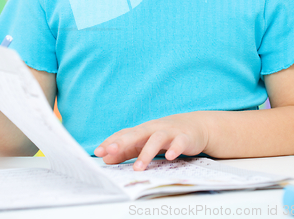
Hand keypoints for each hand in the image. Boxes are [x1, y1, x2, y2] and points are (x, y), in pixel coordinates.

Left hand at [94, 112, 208, 170]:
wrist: (195, 126)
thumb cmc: (166, 135)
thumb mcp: (145, 142)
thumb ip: (127, 150)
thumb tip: (106, 158)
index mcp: (143, 130)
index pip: (124, 134)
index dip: (111, 142)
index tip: (98, 152)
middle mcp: (154, 129)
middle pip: (136, 134)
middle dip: (122, 142)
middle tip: (109, 152)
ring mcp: (169, 132)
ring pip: (156, 140)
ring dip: (146, 153)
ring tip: (137, 168)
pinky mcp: (184, 137)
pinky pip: (179, 143)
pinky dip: (175, 149)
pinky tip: (170, 157)